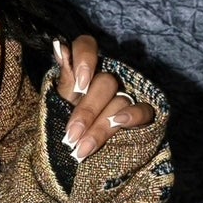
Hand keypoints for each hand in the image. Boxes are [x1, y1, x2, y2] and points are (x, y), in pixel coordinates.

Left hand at [54, 35, 153, 161]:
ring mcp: (126, 96)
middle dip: (86, 111)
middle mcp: (106, 80)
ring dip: (100, 127)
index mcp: (83, 72)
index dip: (85, 58)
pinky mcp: (143, 115)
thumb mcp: (62, 102)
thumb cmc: (70, 124)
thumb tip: (59, 45)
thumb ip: (65, 76)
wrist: (84, 157)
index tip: (80, 83)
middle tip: (71, 136)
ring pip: (120, 101)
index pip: (87, 46)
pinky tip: (120, 122)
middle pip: (105, 82)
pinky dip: (132, 116)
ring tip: (82, 149)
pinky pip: (144, 111)